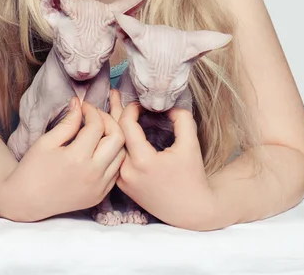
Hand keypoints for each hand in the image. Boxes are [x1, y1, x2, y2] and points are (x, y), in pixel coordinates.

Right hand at [4, 97, 125, 221]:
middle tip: (94, 117)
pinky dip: (113, 157)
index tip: (83, 107)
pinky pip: (116, 170)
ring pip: (122, 154)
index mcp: (77, 158)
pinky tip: (99, 150)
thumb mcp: (47, 141)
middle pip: (118, 138)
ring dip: (114, 139)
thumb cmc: (33, 169)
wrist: (28, 201)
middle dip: (108, 120)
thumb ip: (67, 122)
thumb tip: (79, 103)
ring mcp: (99, 187)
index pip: (97, 125)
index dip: (91, 110)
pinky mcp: (100, 195)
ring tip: (98, 132)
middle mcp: (93, 174)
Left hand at [109, 89, 216, 228]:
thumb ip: (181, 118)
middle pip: (113, 133)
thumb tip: (167, 103)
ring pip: (111, 146)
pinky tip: (115, 129)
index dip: (132, 108)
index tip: (142, 102)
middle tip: (113, 92)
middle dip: (114, 110)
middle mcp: (127, 171)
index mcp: (143, 160)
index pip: (126, 124)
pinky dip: (114, 142)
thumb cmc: (192, 176)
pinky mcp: (122, 186)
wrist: (191, 211)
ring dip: (112, 126)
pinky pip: (113, 158)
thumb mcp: (190, 144)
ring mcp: (122, 180)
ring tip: (111, 106)